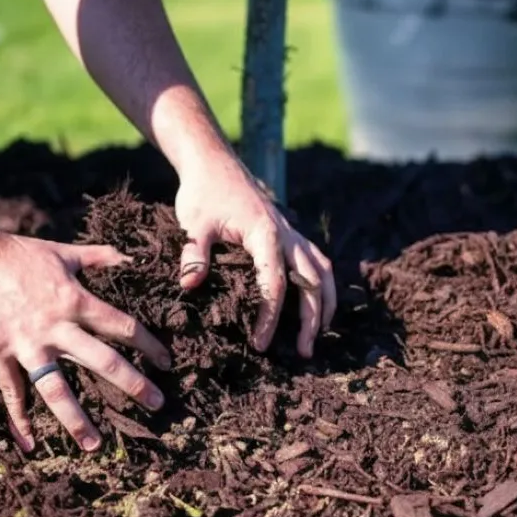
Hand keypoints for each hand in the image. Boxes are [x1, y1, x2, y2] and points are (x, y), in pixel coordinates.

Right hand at [0, 229, 170, 452]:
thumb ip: (99, 257)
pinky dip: (20, 419)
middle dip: (132, 383)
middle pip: (101, 361)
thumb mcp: (62, 252)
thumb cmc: (15, 252)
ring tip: (95, 444)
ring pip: (56, 388)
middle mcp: (54, 326)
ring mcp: (25, 344)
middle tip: (157, 404)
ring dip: (76, 419)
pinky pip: (12, 392)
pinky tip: (31, 443)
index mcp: (74, 300)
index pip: (122, 327)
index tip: (167, 363)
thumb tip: (131, 257)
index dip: (149, 345)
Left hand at [175, 151, 335, 357]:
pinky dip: (323, 285)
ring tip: (321, 334)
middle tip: (304, 353)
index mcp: (266, 234)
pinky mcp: (291, 234)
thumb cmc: (203, 194)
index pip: (275, 284)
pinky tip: (320, 304)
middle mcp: (287, 235)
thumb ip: (193, 254)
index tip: (260, 344)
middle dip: (312, 319)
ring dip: (326, 304)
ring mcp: (292, 233)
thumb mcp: (193, 223)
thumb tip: (189, 286)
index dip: (270, 317)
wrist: (214, 163)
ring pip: (323, 272)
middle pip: (312, 282)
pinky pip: (317, 261)